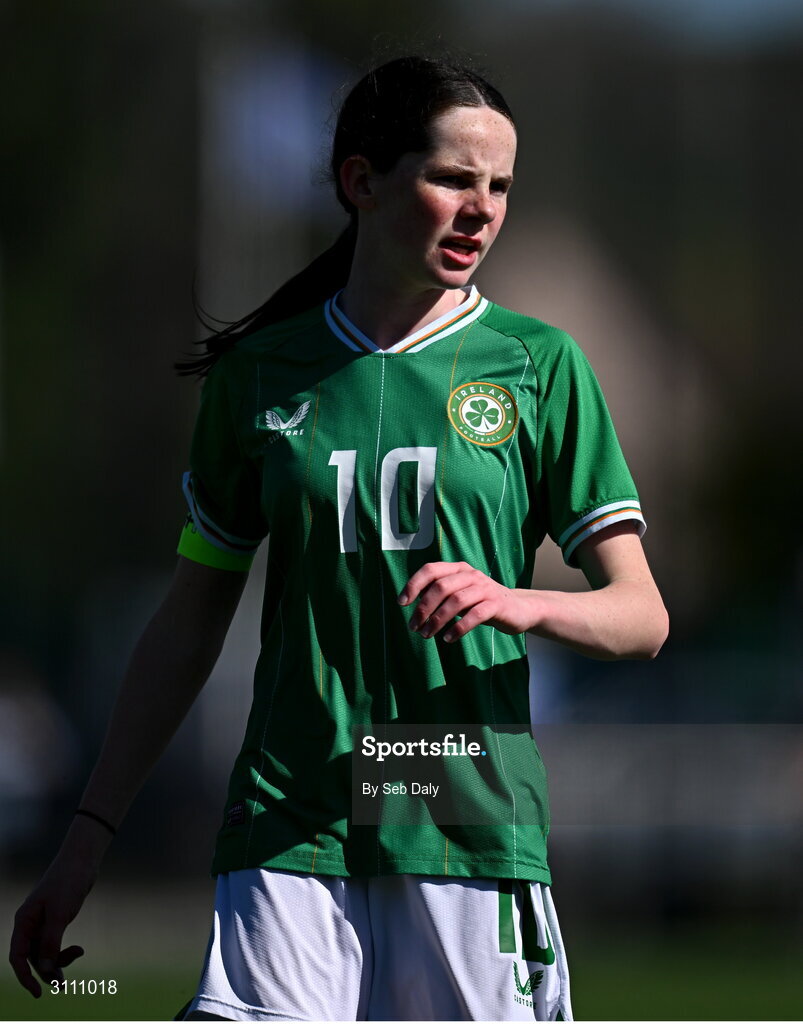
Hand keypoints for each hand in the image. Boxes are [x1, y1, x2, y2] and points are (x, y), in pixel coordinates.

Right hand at [9, 855, 95, 997]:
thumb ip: (50, 942)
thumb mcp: (59, 913)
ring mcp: (42, 923)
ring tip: (77, 957)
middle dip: (45, 971)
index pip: (17, 957)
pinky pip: (55, 945)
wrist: (83, 860)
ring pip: (44, 953)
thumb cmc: (68, 882)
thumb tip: (43, 970)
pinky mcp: (56, 921)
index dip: (24, 977)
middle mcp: (30, 924)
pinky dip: (65, 951)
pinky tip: (79, 950)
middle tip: (63, 984)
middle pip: (31, 958)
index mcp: (24, 921)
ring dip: (57, 962)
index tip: (38, 993)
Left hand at [398, 561, 535, 641]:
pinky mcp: (497, 604)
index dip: (414, 585)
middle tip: (414, 627)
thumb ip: (440, 596)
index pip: (431, 570)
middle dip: (423, 608)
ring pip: (455, 601)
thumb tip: (412, 608)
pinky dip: (458, 628)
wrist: (518, 609)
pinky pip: (474, 615)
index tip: (402, 603)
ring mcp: (485, 588)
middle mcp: (471, 575)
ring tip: (427, 635)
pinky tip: (448, 639)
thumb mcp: (459, 595)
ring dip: (437, 620)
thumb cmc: (481, 603)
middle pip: (440, 587)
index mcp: (458, 569)